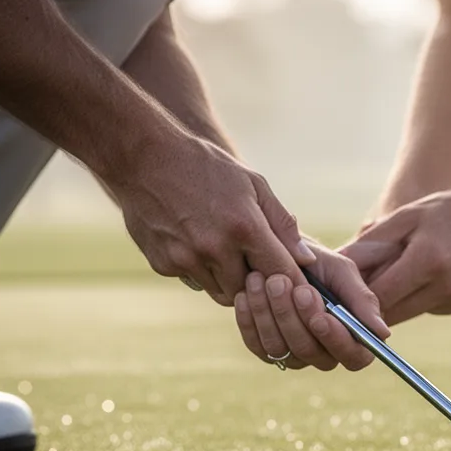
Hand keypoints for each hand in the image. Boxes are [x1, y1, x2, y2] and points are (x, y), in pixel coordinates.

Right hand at [109, 132, 315, 304]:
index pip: (281, 274)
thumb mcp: (253, 184)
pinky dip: (201, 272)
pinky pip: (194, 282)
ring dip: (229, 281)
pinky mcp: (164, 265)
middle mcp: (215, 248)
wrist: (144, 157)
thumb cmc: (206, 167)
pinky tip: (197, 245)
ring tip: (228, 253)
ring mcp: (186, 259)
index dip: (292, 282)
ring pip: (221, 293)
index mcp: (244, 228)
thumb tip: (306, 261)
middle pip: (251, 291)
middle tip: (257, 264)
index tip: (296, 283)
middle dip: (257, 283)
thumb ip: (282, 224)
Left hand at [234, 241, 389, 370]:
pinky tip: (245, 293)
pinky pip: (257, 345)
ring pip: (281, 349)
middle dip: (293, 317)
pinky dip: (250, 318)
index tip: (320, 315)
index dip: (338, 340)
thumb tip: (382, 333)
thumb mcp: (341, 271)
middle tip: (280, 280)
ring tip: (260, 278)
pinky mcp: (266, 350)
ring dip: (269, 313)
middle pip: (312, 353)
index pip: (355, 356)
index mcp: (352, 335)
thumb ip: (361, 299)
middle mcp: (325, 352)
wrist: (277, 252)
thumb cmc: (316, 261)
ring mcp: (294, 354)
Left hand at [340, 186, 450, 324]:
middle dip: (369, 305)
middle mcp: (446, 285)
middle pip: (390, 313)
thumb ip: (371, 243)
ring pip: (407, 313)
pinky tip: (423, 276)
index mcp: (428, 259)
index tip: (339, 292)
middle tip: (352, 292)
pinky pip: (427, 308)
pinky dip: (417, 297)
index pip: (378, 296)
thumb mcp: (408, 216)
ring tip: (386, 276)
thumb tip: (336, 263)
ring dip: (392, 302)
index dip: (355, 297)